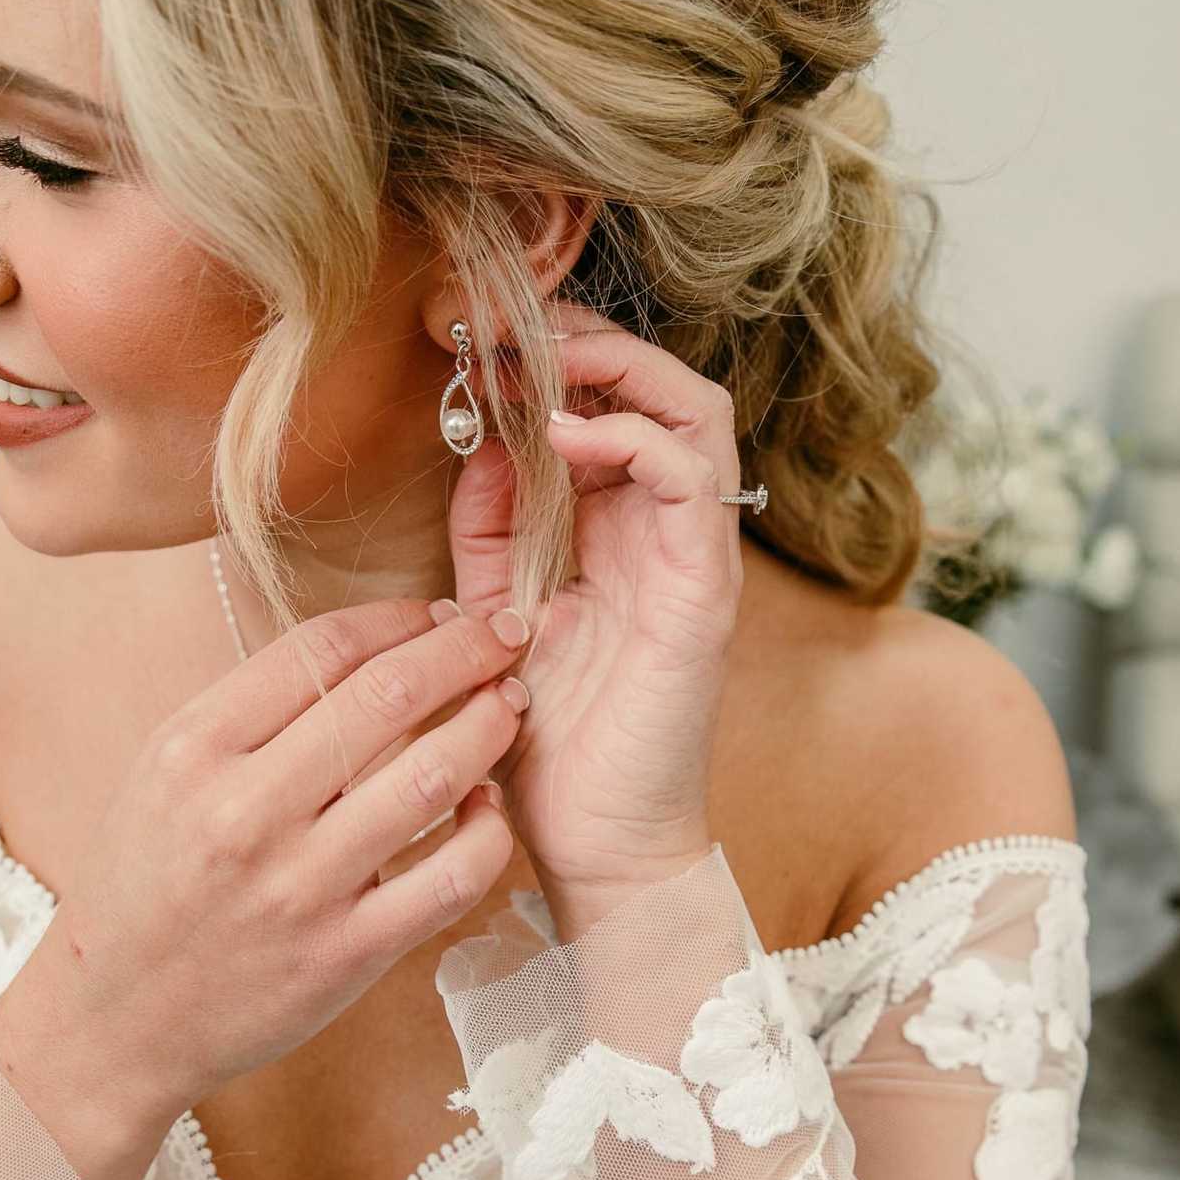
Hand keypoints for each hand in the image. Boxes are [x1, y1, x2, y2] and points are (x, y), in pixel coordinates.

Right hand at [0, 596, 531, 1124]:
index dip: (399, 618)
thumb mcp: (162, 776)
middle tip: (505, 636)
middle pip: (387, 697)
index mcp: (194, 751)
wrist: (118, 1021)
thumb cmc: (144, 888)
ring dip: (489, 728)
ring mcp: (301, 887)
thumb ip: (247, 716)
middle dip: (465, 652)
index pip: (321, 650)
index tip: (438, 613)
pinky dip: (488, 833)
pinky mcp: (347, 955)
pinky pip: (450, 879)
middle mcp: (246, 813)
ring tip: (510, 705)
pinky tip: (490, 809)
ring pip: (430, 779)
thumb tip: (359, 651)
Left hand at [444, 305, 742, 912]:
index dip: (554, 357)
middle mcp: (666, 534)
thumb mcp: (496, 612)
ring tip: (545, 365)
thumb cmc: (551, 748)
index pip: (613, 404)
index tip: (475, 343)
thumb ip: (492, 530)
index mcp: (620, 532)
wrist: (593, 849)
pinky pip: (693, 480)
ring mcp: (692, 558)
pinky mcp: (704, 592)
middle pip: (662, 387)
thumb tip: (481, 444)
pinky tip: (565, 436)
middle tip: (509, 329)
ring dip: (620, 369)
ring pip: (695, 411)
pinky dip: (634, 437)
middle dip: (588, 340)